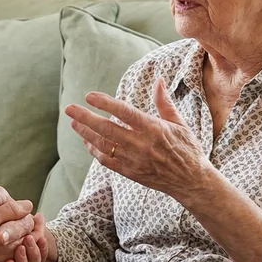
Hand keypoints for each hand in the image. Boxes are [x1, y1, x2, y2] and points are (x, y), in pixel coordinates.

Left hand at [66, 77, 214, 207]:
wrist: (192, 181)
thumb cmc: (187, 149)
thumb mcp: (179, 123)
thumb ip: (164, 102)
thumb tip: (158, 80)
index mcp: (153, 129)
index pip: (124, 112)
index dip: (105, 103)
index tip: (89, 96)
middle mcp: (141, 144)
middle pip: (107, 129)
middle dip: (85, 118)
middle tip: (69, 108)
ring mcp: (134, 160)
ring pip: (103, 145)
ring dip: (86, 134)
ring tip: (74, 123)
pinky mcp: (130, 172)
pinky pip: (107, 161)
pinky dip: (95, 151)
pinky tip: (87, 141)